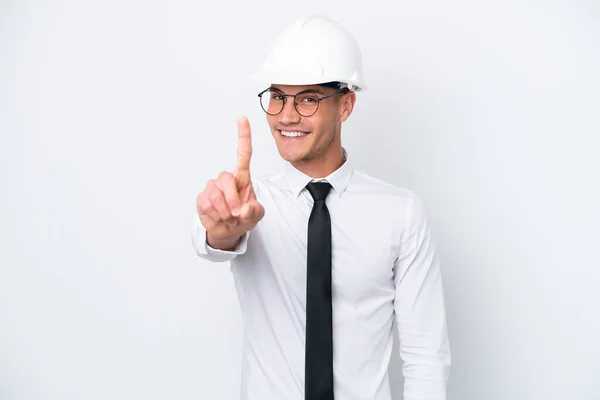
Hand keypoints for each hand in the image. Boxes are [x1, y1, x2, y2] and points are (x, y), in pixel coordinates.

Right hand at [196, 117, 264, 249]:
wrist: (228, 231)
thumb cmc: (244, 217)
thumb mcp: (256, 215)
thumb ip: (255, 211)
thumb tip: (244, 209)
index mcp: (242, 178)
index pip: (243, 153)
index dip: (243, 136)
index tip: (242, 118)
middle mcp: (226, 179)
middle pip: (226, 178)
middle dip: (232, 199)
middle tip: (237, 214)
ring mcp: (213, 187)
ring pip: (216, 194)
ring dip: (224, 211)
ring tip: (229, 218)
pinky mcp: (202, 198)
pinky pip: (207, 204)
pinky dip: (216, 215)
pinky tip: (219, 217)